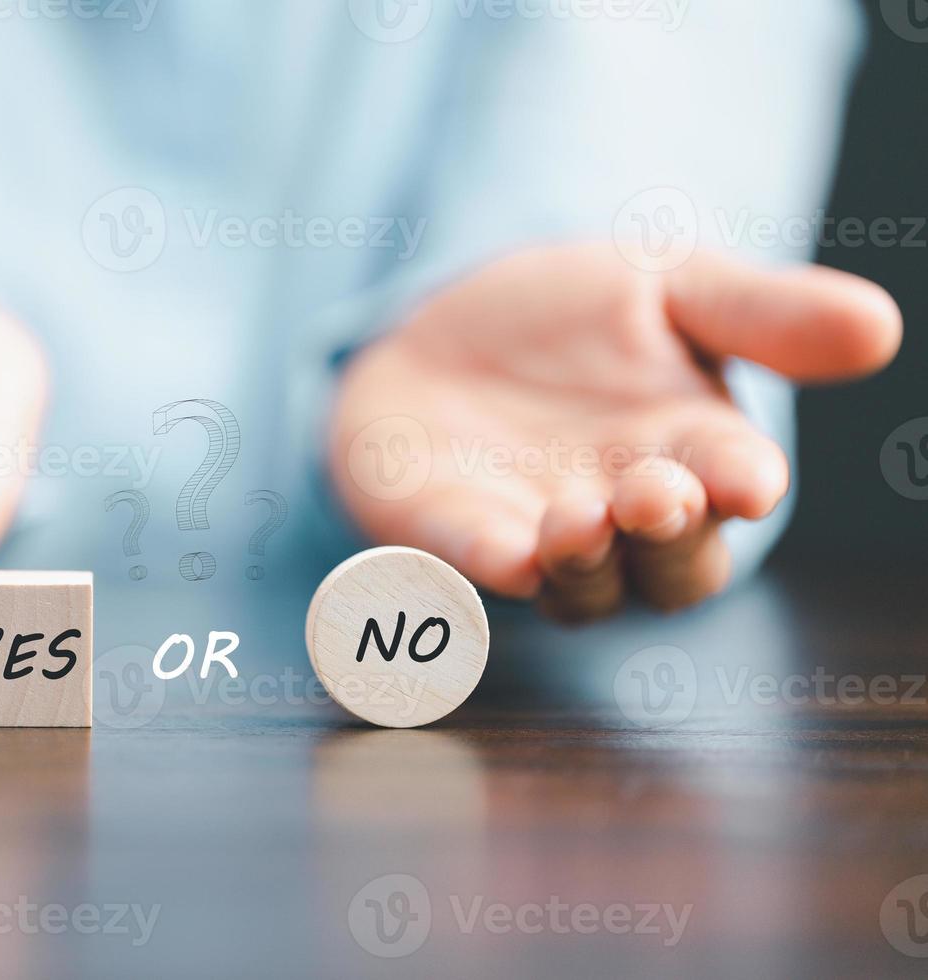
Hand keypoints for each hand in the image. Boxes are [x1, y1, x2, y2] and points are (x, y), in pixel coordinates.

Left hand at [331, 245, 900, 620]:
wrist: (451, 316)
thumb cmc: (578, 313)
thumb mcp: (671, 285)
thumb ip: (761, 313)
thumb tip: (877, 327)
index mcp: (694, 451)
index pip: (734, 482)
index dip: (742, 484)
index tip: (748, 480)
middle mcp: (625, 512)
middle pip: (669, 562)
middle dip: (668, 537)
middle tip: (654, 495)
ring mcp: (539, 533)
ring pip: (581, 586)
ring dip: (585, 563)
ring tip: (579, 519)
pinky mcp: (454, 532)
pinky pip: (473, 566)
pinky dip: (488, 564)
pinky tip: (499, 554)